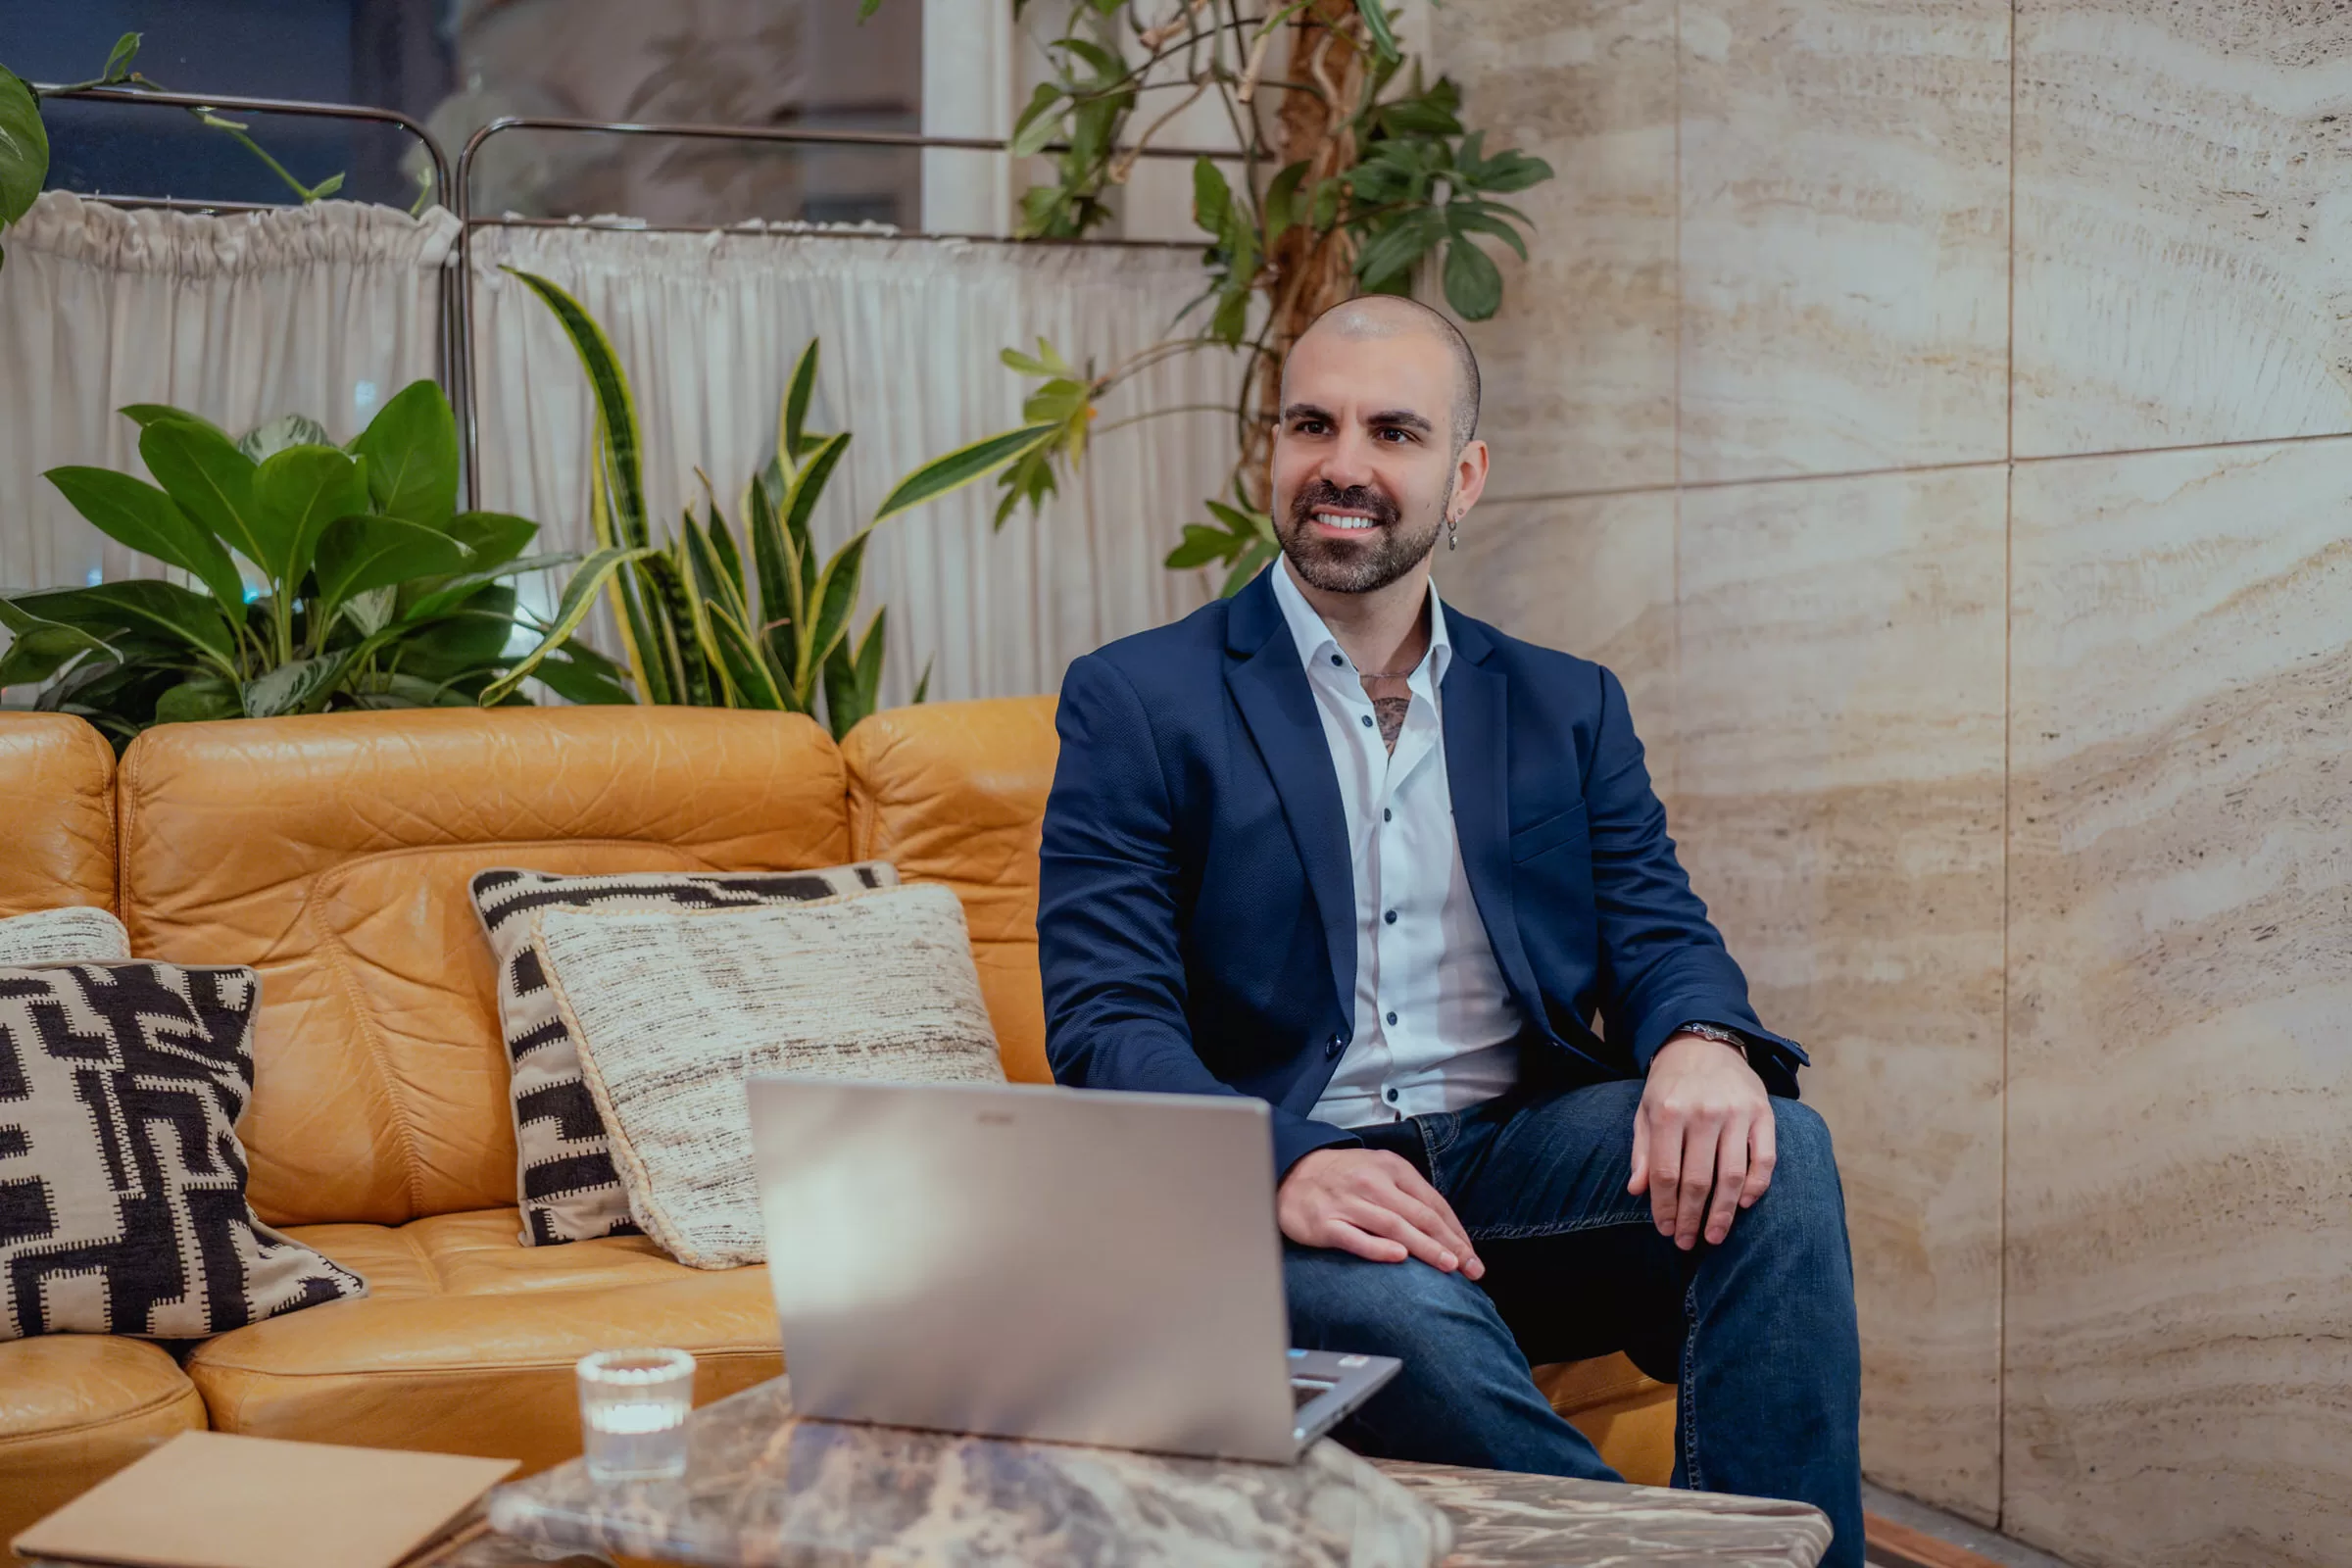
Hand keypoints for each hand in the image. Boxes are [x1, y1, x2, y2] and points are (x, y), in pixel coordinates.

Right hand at [1278, 1148, 1484, 1279]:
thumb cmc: (1342, 1176)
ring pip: (1394, 1226)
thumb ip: (1408, 1193)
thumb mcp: (1378, 1170)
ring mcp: (1348, 1202)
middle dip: (1450, 1243)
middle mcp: (1372, 1182)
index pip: (1433, 1202)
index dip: (1456, 1230)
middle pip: (1419, 1215)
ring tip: (1448, 1265)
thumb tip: (1445, 1228)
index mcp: (1391, 1167)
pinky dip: (1378, 1247)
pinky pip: (1355, 1237)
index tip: (1472, 1255)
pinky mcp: (1326, 1223)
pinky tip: (1399, 1257)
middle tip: (1472, 1268)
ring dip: (1425, 1247)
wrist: (1290, 1172)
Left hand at [1629, 1032, 1775, 1249]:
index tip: (1666, 1230)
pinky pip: (1764, 1159)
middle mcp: (1703, 1113)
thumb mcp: (1645, 1110)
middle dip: (1691, 1217)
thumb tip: (1637, 1190)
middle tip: (1687, 1242)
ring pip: (1732, 1176)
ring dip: (1724, 1213)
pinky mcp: (1763, 1113)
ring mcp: (1736, 1113)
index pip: (1665, 1173)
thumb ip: (1642, 1150)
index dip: (1665, 1207)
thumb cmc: (1670, 1084)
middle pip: (1698, 1181)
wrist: (1704, 1043)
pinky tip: (1744, 1205)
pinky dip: (1756, 1186)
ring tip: (1714, 1235)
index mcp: (1668, 1112)